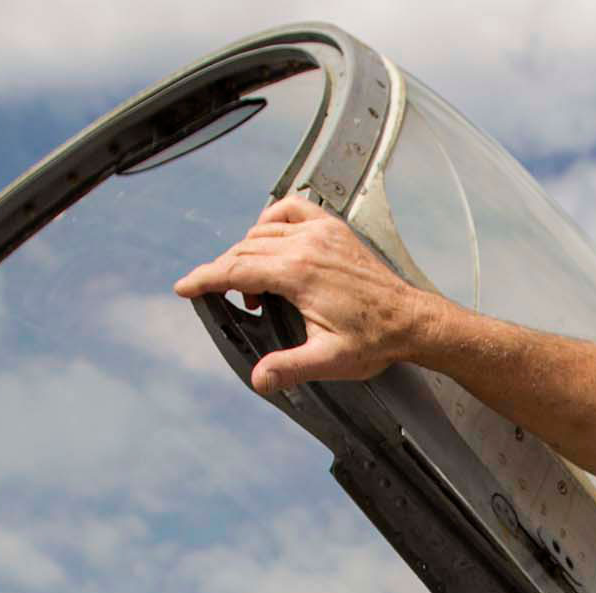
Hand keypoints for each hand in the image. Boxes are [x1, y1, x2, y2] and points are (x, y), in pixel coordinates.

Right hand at [173, 196, 439, 394]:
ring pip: (263, 232)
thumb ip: (289, 367)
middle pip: (244, 250)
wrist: (411, 321)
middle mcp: (307, 245)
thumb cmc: (374, 340)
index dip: (205, 279)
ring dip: (246, 254)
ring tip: (253, 290)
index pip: (236, 271)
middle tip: (219, 297)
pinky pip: (292, 210)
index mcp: (299, 274)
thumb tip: (259, 380)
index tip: (183, 287)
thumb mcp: (328, 360)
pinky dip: (272, 220)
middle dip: (223, 272)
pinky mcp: (334, 230)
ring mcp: (321, 233)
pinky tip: (269, 239)